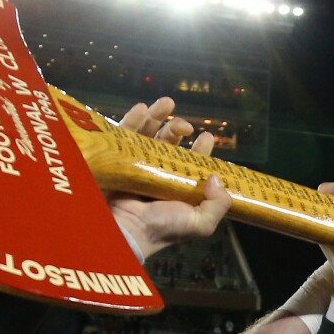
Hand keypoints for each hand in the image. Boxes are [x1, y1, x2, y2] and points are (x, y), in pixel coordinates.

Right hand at [108, 98, 228, 259]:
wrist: (127, 230)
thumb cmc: (163, 229)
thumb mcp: (201, 223)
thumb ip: (217, 205)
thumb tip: (216, 178)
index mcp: (177, 188)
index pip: (190, 164)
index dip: (199, 150)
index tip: (206, 136)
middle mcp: (157, 175)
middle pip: (168, 144)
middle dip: (177, 129)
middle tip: (185, 127)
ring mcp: (136, 166)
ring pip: (148, 135)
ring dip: (157, 117)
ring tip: (167, 103)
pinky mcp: (116, 160)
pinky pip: (124, 135)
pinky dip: (133, 120)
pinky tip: (142, 108)